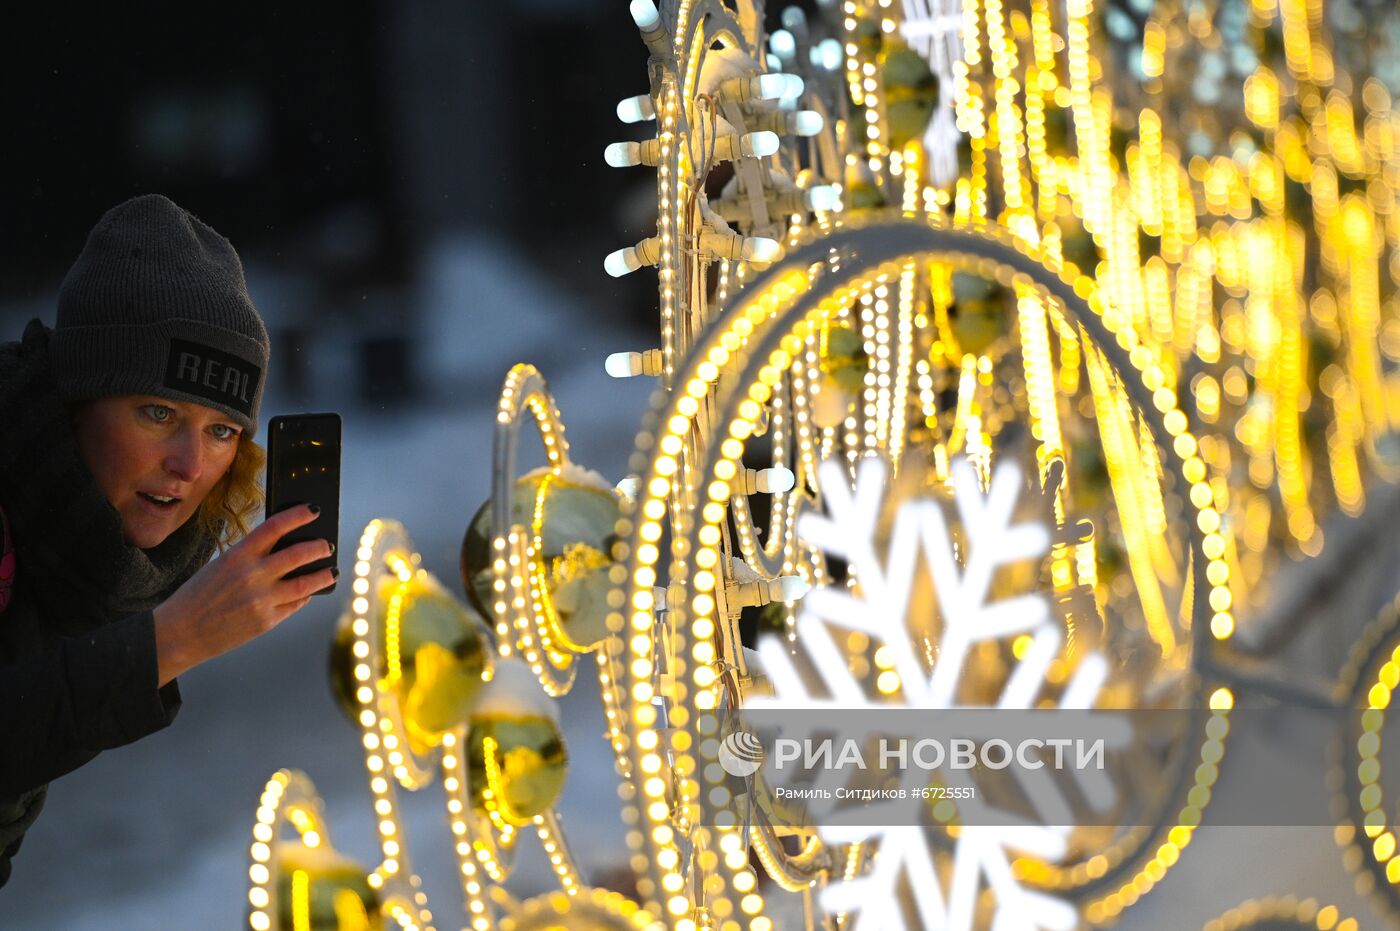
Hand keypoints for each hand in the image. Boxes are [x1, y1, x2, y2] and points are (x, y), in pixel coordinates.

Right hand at [153, 505, 335, 684]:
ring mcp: (262, 600)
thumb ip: (250, 558)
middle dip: (318, 547)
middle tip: (327, 545)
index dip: (298, 515)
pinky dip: (304, 597)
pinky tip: (307, 593)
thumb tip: (285, 551)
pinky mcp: (267, 621)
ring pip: (306, 583)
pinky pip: (294, 605)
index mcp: (237, 556)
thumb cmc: (197, 596)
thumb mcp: (220, 566)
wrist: (179, 633)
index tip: (314, 510)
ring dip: (323, 575)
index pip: (275, 527)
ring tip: (331, 571)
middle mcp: (252, 575)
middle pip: (299, 554)